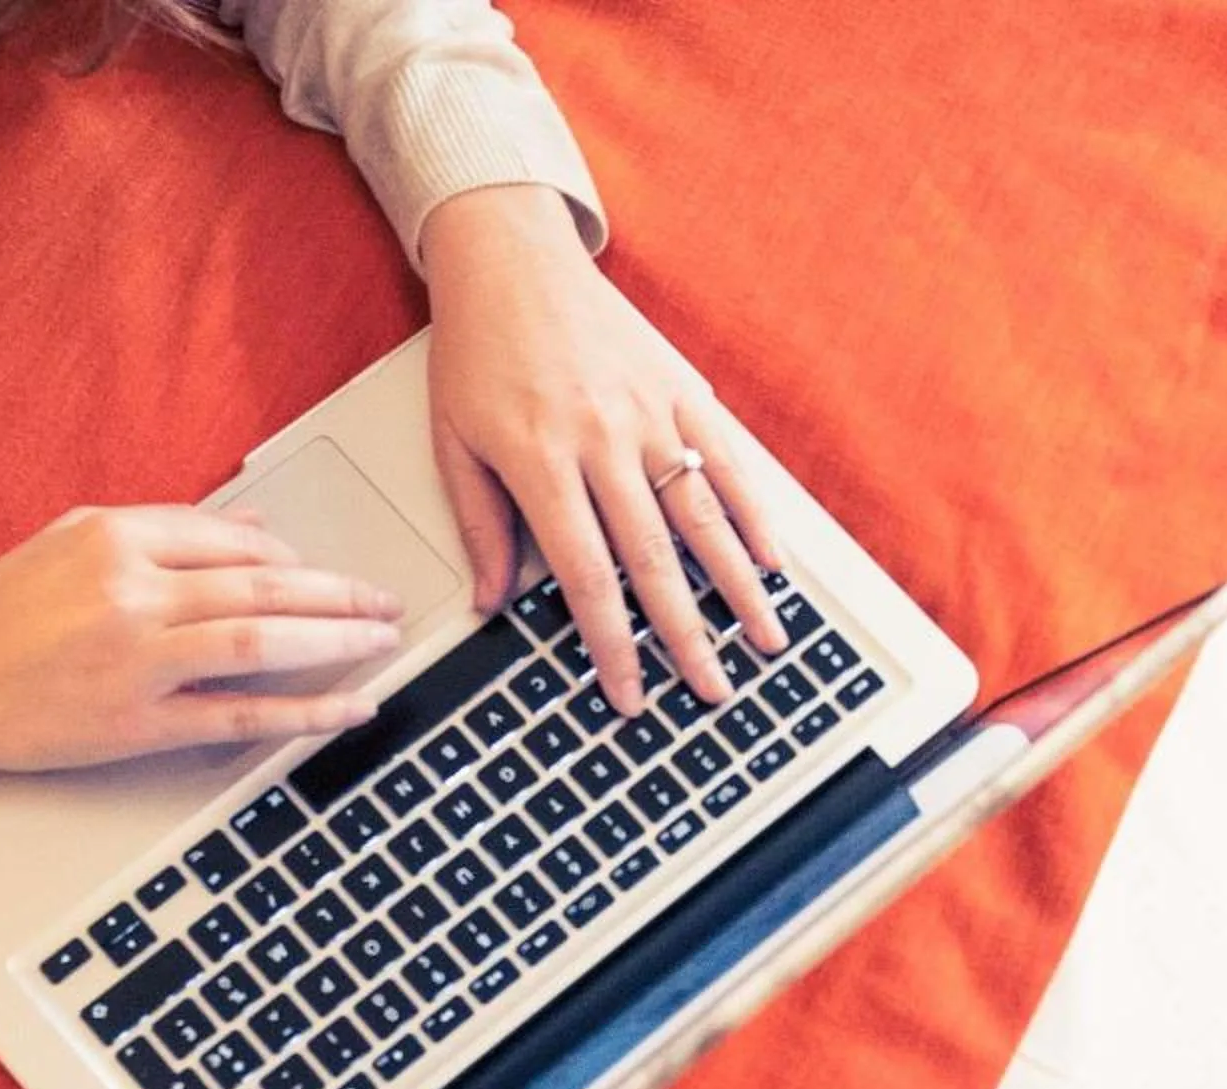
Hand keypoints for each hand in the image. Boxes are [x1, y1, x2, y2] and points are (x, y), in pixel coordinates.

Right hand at [0, 507, 403, 779]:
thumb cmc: (4, 611)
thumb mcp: (75, 541)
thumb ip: (168, 531)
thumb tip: (257, 526)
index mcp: (115, 538)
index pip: (233, 541)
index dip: (296, 560)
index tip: (332, 576)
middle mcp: (130, 593)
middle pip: (263, 588)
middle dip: (340, 595)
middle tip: (388, 602)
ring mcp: (136, 661)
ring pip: (260, 644)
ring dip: (336, 642)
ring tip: (383, 640)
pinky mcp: (138, 723)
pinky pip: (240, 716)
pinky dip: (305, 711)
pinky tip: (350, 707)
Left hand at [420, 182, 787, 721]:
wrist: (511, 257)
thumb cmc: (477, 349)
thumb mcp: (454, 440)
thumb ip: (481, 525)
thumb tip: (493, 604)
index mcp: (540, 460)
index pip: (586, 576)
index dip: (613, 644)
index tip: (631, 693)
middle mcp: (602, 441)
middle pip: (653, 562)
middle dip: (686, 637)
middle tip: (712, 691)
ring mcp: (650, 415)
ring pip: (703, 519)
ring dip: (738, 589)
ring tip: (765, 641)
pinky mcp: (681, 391)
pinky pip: (726, 463)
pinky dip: (755, 515)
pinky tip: (773, 561)